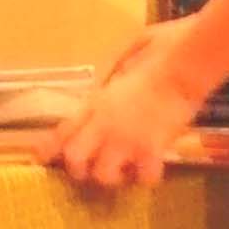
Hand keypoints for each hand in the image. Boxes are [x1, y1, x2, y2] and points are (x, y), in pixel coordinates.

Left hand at [38, 17, 205, 188]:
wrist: (187, 63)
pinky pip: (144, 178)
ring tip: (124, 170)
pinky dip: (147, 176)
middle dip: (81, 169)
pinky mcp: (152, 151)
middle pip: (76, 162)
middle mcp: (105, 125)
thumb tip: (111, 84)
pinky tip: (152, 167)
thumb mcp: (127, 55)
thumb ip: (113, 75)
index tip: (40, 157)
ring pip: (105, 177)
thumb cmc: (161, 50)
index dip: (48, 147)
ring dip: (113, 176)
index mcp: (98, 100)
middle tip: (94, 167)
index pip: (65, 129)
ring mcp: (127, 141)